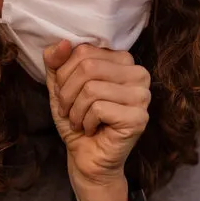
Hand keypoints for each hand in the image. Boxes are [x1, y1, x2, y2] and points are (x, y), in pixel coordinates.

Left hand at [43, 40, 151, 200]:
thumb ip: (57, 62)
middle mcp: (139, 73)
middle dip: (67, 93)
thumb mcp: (60, 86)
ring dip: (75, 110)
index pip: (84, 51)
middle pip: (88, 67)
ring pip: (92, 88)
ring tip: (79, 121)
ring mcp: (143, 95)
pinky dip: (86, 122)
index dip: (64, 75)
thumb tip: (63, 42)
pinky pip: (99, 108)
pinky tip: (92, 129)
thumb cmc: (77, 119)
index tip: (66, 94)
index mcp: (123, 60)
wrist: (87, 158)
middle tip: (69, 110)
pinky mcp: (139, 117)